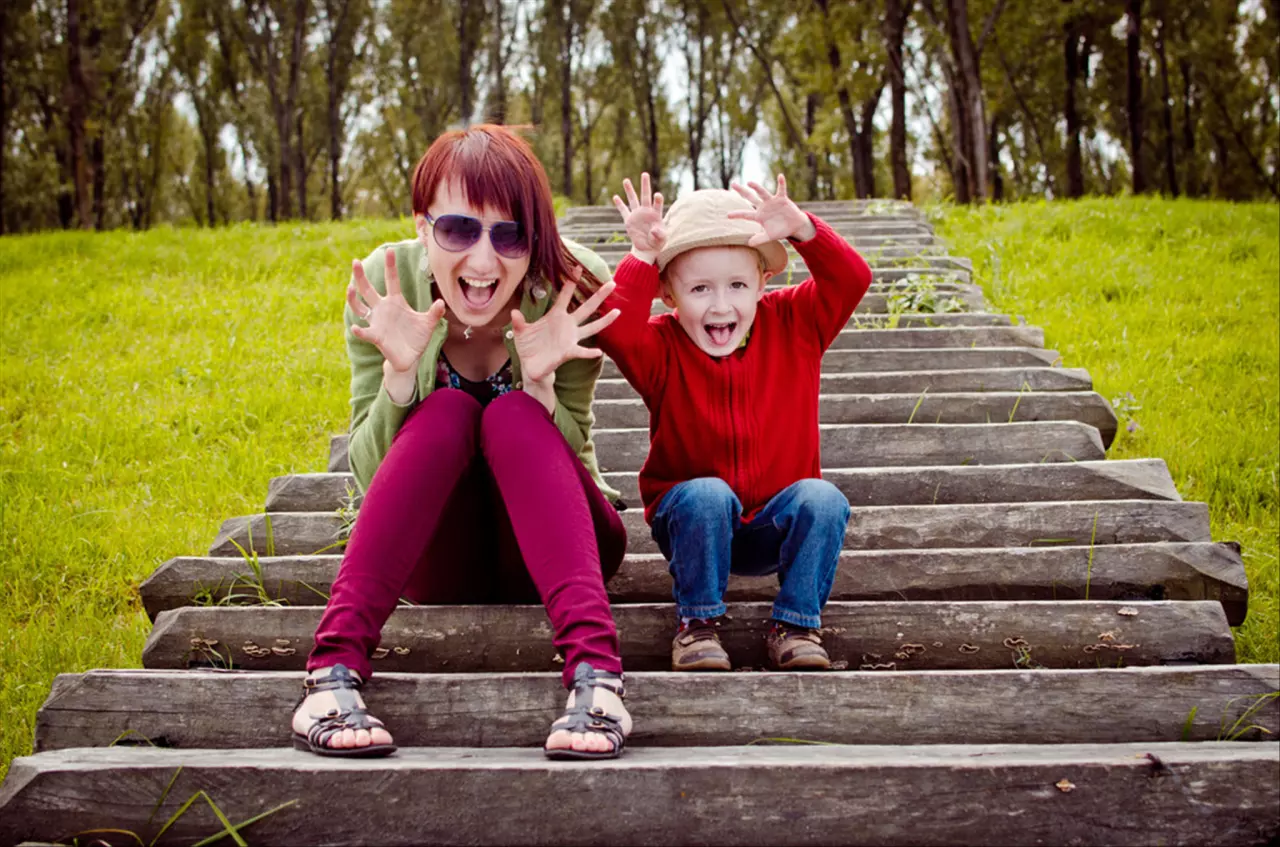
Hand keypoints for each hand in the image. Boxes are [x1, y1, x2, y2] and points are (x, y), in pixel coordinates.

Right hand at [347, 248, 445, 372]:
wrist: (411, 357)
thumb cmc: (417, 338)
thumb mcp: (428, 323)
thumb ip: (434, 312)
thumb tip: (441, 302)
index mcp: (396, 302)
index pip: (392, 280)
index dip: (391, 266)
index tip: (390, 250)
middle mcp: (383, 309)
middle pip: (368, 290)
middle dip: (361, 276)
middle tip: (355, 261)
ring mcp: (377, 322)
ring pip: (359, 307)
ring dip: (353, 299)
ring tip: (350, 288)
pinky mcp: (376, 336)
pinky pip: (365, 332)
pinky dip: (359, 330)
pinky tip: (355, 328)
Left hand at [511, 280, 620, 385]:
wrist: (531, 366)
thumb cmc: (528, 346)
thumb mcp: (521, 332)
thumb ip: (519, 322)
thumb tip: (513, 312)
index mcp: (555, 315)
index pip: (565, 295)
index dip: (572, 281)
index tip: (579, 266)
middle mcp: (567, 324)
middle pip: (586, 307)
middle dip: (599, 295)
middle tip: (611, 283)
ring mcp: (570, 338)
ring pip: (592, 327)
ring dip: (604, 320)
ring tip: (617, 312)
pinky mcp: (568, 352)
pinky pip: (581, 351)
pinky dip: (589, 352)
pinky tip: (598, 352)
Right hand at [612, 173, 665, 260]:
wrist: (648, 248)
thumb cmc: (657, 242)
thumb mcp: (661, 240)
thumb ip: (659, 234)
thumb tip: (654, 230)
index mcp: (656, 215)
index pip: (657, 204)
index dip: (658, 199)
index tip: (657, 195)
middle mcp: (646, 212)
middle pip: (645, 196)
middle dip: (645, 185)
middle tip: (645, 174)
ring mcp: (637, 215)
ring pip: (633, 200)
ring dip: (629, 190)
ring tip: (626, 180)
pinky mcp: (629, 220)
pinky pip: (623, 211)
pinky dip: (619, 204)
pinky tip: (616, 196)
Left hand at [728, 174, 815, 242]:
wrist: (794, 226)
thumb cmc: (780, 230)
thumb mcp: (769, 236)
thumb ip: (760, 239)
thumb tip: (749, 244)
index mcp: (759, 216)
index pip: (746, 214)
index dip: (737, 214)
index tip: (728, 215)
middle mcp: (763, 207)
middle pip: (750, 198)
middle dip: (742, 191)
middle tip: (733, 184)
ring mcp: (772, 202)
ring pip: (763, 193)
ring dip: (756, 187)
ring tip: (749, 182)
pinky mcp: (782, 199)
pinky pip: (781, 189)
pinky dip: (781, 183)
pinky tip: (780, 176)